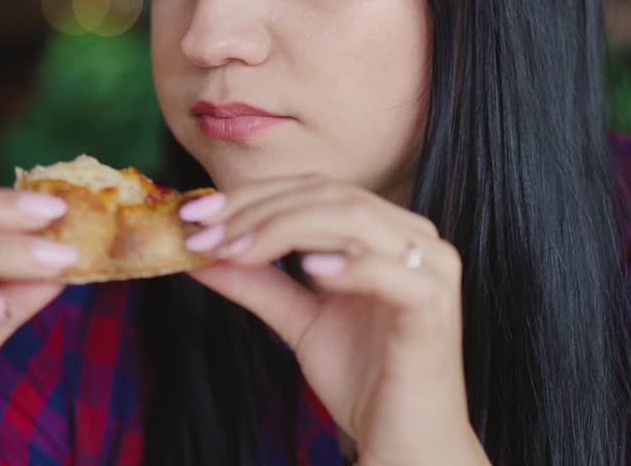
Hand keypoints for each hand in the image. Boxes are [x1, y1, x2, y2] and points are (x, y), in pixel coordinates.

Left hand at [179, 175, 488, 465]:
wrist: (408, 445)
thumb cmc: (366, 382)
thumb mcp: (299, 322)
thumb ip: (257, 283)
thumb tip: (199, 253)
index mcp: (385, 231)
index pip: (313, 189)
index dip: (251, 195)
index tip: (194, 214)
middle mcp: (413, 238)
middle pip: (329, 195)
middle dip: (257, 211)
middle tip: (204, 234)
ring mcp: (431, 268)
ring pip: (355, 219)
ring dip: (286, 229)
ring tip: (238, 251)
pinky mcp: (435, 306)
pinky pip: (394, 271)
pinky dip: (350, 265)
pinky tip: (309, 269)